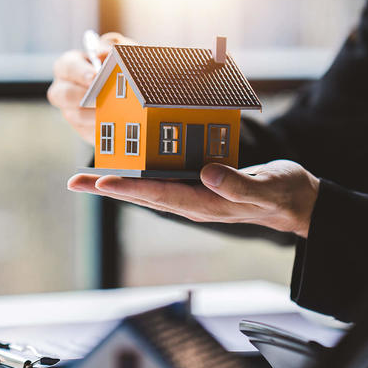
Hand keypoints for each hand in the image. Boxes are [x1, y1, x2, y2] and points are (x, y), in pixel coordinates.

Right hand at [46, 32, 133, 143]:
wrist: (129, 91)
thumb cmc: (118, 66)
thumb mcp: (118, 51)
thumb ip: (112, 46)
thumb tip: (104, 53)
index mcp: (69, 66)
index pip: (66, 67)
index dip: (79, 72)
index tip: (95, 76)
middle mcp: (64, 89)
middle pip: (62, 94)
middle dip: (82, 96)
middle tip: (101, 97)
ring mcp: (70, 110)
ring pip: (74, 115)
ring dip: (93, 115)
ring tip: (112, 112)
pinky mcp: (82, 129)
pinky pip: (87, 132)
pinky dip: (102, 129)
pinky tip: (116, 125)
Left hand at [68, 160, 320, 237]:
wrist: (294, 201)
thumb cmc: (282, 194)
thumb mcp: (266, 188)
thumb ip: (238, 184)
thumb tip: (207, 172)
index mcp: (204, 204)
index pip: (159, 195)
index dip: (129, 188)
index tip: (102, 181)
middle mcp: (190, 201)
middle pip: (140, 195)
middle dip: (106, 188)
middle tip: (74, 183)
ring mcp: (190, 194)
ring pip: (145, 188)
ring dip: (115, 182)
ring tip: (84, 178)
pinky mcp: (195, 184)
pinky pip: (160, 178)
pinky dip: (138, 172)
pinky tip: (123, 164)